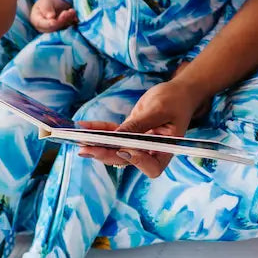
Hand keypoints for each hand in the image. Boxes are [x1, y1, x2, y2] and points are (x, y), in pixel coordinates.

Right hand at [30, 0, 76, 33]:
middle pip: (54, 27)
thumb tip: (50, 17)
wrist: (57, 3)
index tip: (54, 21)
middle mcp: (45, 27)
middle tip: (66, 12)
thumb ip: (46, 8)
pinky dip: (73, 20)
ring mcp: (55, 29)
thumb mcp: (45, 1)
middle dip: (61, 20)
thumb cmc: (47, 2)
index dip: (48, 24)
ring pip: (62, 27)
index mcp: (37, 20)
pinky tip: (74, 13)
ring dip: (68, 19)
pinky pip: (70, 26)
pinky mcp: (64, 28)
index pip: (41, 24)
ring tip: (71, 10)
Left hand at [77, 75, 203, 176]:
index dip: (137, 162)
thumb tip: (117, 138)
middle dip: (106, 154)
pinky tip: (84, 125)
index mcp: (166, 149)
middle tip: (87, 148)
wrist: (179, 91)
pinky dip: (99, 131)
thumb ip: (139, 125)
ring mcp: (139, 143)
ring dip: (97, 146)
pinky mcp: (131, 132)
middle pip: (127, 159)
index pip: (153, 166)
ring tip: (79, 141)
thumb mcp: (158, 109)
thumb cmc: (175, 100)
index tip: (123, 149)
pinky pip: (113, 135)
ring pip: (115, 150)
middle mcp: (152, 150)